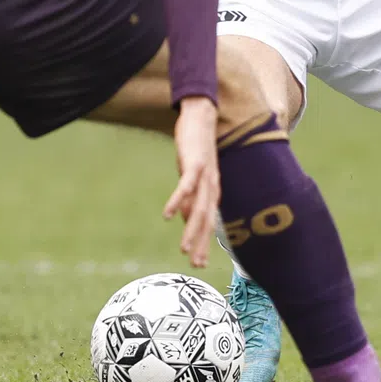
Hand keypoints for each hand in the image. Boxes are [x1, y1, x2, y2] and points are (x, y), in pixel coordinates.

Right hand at [162, 96, 220, 267]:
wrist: (202, 116)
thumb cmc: (196, 147)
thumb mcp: (193, 175)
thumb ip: (191, 197)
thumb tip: (186, 219)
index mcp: (212, 191)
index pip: (209, 222)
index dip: (204, 243)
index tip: (199, 263)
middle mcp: (212, 187)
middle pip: (207, 220)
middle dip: (201, 244)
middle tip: (195, 265)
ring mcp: (205, 176)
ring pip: (199, 208)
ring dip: (191, 230)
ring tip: (184, 249)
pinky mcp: (194, 163)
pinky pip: (186, 186)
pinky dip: (178, 202)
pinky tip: (168, 216)